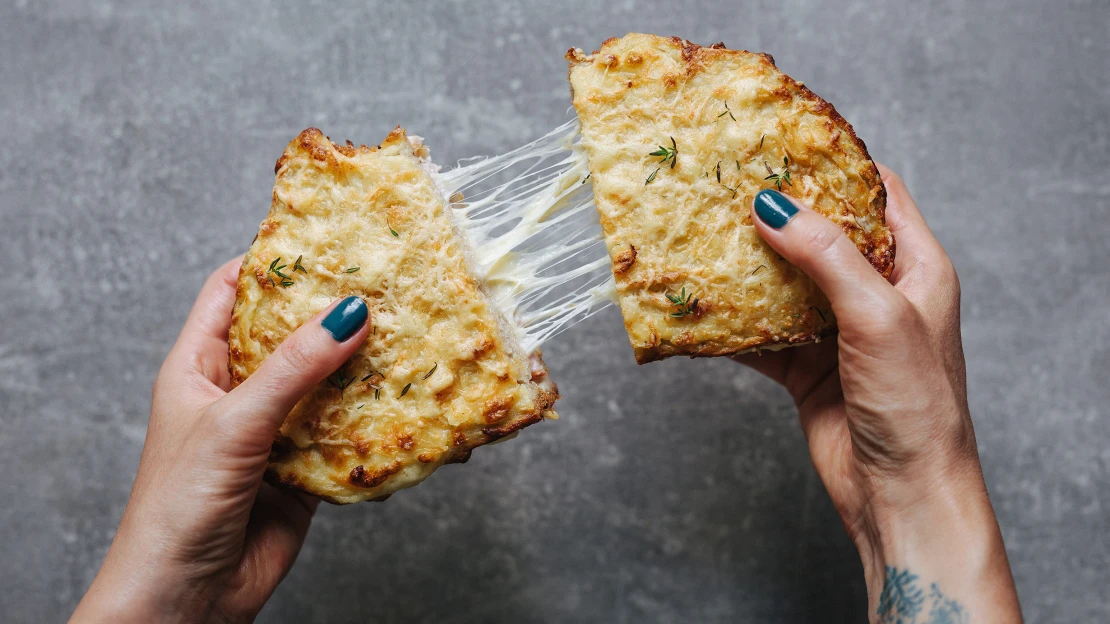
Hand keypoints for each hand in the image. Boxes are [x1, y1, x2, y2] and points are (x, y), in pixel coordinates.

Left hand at [71, 258, 369, 622]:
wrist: (187, 598)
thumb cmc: (182, 505)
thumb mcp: (235, 423)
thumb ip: (294, 368)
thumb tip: (349, 312)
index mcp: (199, 367)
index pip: (232, 292)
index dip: (271, 260)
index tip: (323, 237)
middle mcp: (238, 392)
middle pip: (289, 334)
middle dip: (332, 311)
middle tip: (385, 283)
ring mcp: (274, 430)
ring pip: (324, 383)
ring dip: (359, 366)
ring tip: (409, 333)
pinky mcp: (304, 469)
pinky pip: (343, 432)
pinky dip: (371, 418)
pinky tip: (405, 400)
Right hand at [737, 166, 1021, 621]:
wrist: (902, 496)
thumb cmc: (915, 406)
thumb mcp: (877, 316)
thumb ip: (826, 256)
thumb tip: (772, 205)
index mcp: (916, 269)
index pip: (878, 196)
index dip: (835, 165)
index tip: (783, 143)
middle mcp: (877, 294)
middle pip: (822, 236)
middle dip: (778, 213)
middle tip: (727, 187)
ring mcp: (839, 332)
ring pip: (785, 284)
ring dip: (748, 268)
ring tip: (703, 238)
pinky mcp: (807, 369)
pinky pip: (763, 335)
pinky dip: (733, 324)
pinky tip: (701, 309)